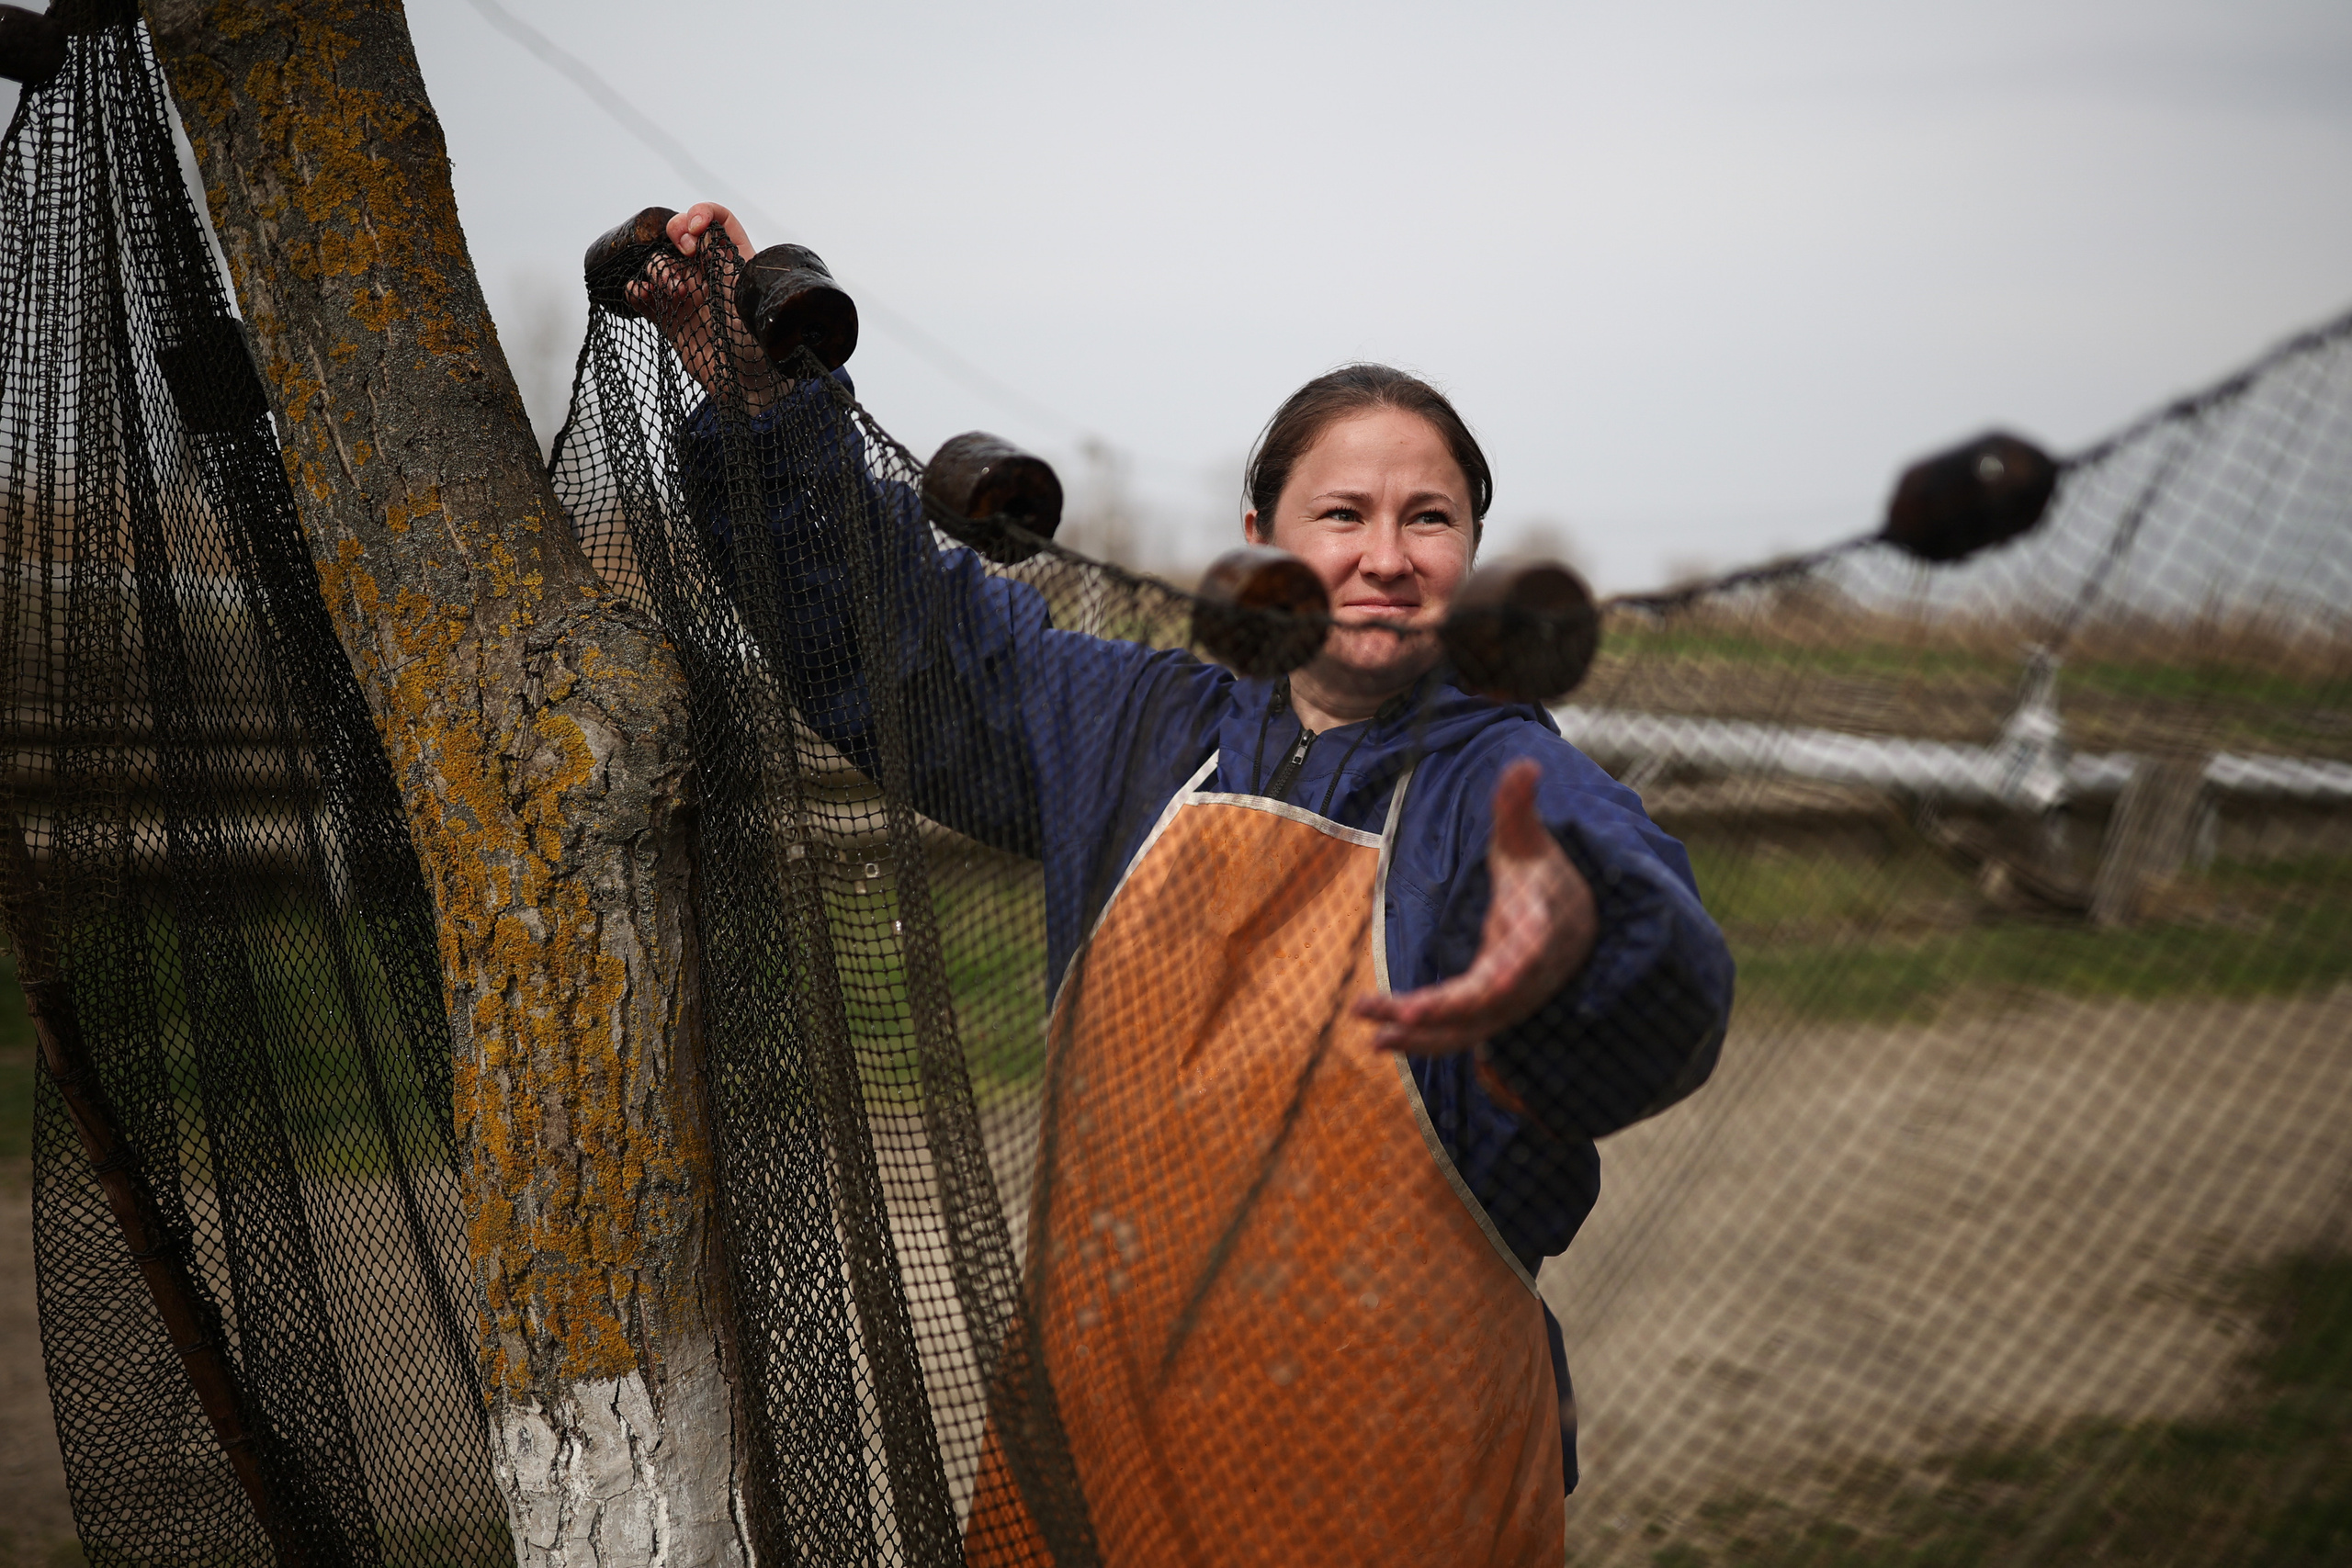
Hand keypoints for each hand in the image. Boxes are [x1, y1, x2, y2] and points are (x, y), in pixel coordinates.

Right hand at [626, 201, 779, 409]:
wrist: (749, 385)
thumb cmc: (761, 345)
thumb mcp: (749, 299)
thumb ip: (728, 265)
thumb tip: (706, 234)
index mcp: (736, 262)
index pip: (719, 221)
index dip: (703, 214)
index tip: (697, 232)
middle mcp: (709, 272)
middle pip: (681, 233)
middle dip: (676, 234)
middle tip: (685, 252)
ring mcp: (686, 292)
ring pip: (660, 261)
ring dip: (659, 267)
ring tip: (676, 292)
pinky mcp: (668, 315)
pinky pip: (643, 293)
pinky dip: (636, 289)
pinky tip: (642, 295)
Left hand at [1354, 759, 1596, 1054]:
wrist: (1576, 920)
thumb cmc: (1544, 875)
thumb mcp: (1529, 839)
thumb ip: (1518, 807)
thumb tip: (1524, 763)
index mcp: (1539, 935)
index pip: (1519, 966)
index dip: (1495, 984)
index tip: (1467, 995)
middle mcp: (1526, 977)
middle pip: (1484, 1006)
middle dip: (1438, 1013)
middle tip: (1389, 1016)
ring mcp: (1509, 1001)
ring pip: (1467, 1029)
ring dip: (1421, 1037)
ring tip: (1373, 1035)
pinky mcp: (1490, 1011)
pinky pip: (1458, 1032)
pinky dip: (1424, 1038)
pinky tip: (1382, 1036)